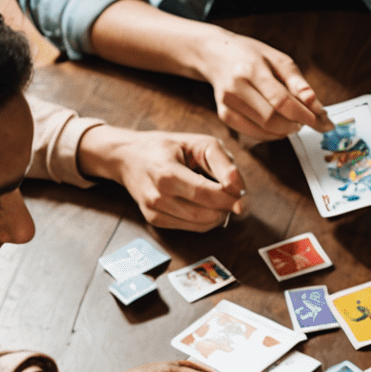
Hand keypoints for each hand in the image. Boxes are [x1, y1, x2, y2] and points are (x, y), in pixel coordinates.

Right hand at [78, 124, 246, 231]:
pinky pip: (191, 228)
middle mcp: (157, 195)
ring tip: (217, 198)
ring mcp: (153, 211)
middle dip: (225, 208)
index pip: (205, 193)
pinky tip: (202, 204)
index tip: (242, 198)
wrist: (127, 156)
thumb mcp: (198, 143)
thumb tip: (238, 188)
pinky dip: (204, 220)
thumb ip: (222, 163)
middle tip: (231, 196)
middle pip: (204, 214)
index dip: (228, 199)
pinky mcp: (154, 220)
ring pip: (200, 225)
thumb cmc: (167, 147)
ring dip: (217, 216)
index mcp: (166, 172)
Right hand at [194, 27, 332, 139]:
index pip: (282, 101)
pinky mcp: (224, 115)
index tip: (323, 122)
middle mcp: (235, 87)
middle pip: (273, 119)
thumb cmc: (252, 56)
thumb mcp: (279, 60)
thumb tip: (317, 107)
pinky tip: (279, 126)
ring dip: (286, 131)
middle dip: (296, 124)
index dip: (305, 115)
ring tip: (294, 120)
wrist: (217, 54)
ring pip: (264, 130)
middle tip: (308, 120)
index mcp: (251, 69)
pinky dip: (272, 135)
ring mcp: (227, 103)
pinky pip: (254, 134)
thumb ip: (299, 84)